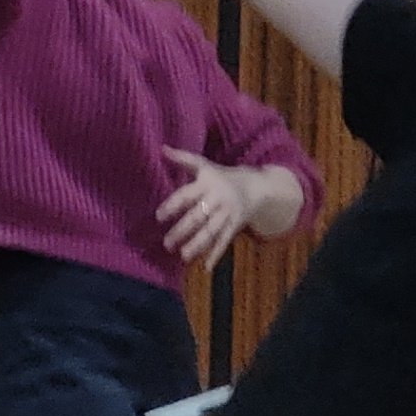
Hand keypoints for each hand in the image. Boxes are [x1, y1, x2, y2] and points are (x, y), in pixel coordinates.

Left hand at [155, 148, 276, 266]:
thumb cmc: (222, 176)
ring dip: (198, 244)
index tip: (158, 216)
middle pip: (198, 216)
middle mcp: (218, 198)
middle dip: (182, 230)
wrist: (257, 186)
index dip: (173, 205)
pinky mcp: (236, 225)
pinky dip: (216, 254)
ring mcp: (228, 213)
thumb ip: (183, 159)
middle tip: (166, 243)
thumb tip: (161, 148)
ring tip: (183, 256)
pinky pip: (225, 241)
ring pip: (211, 231)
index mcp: (208, 183)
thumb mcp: (204, 165)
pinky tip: (206, 267)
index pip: (187, 195)